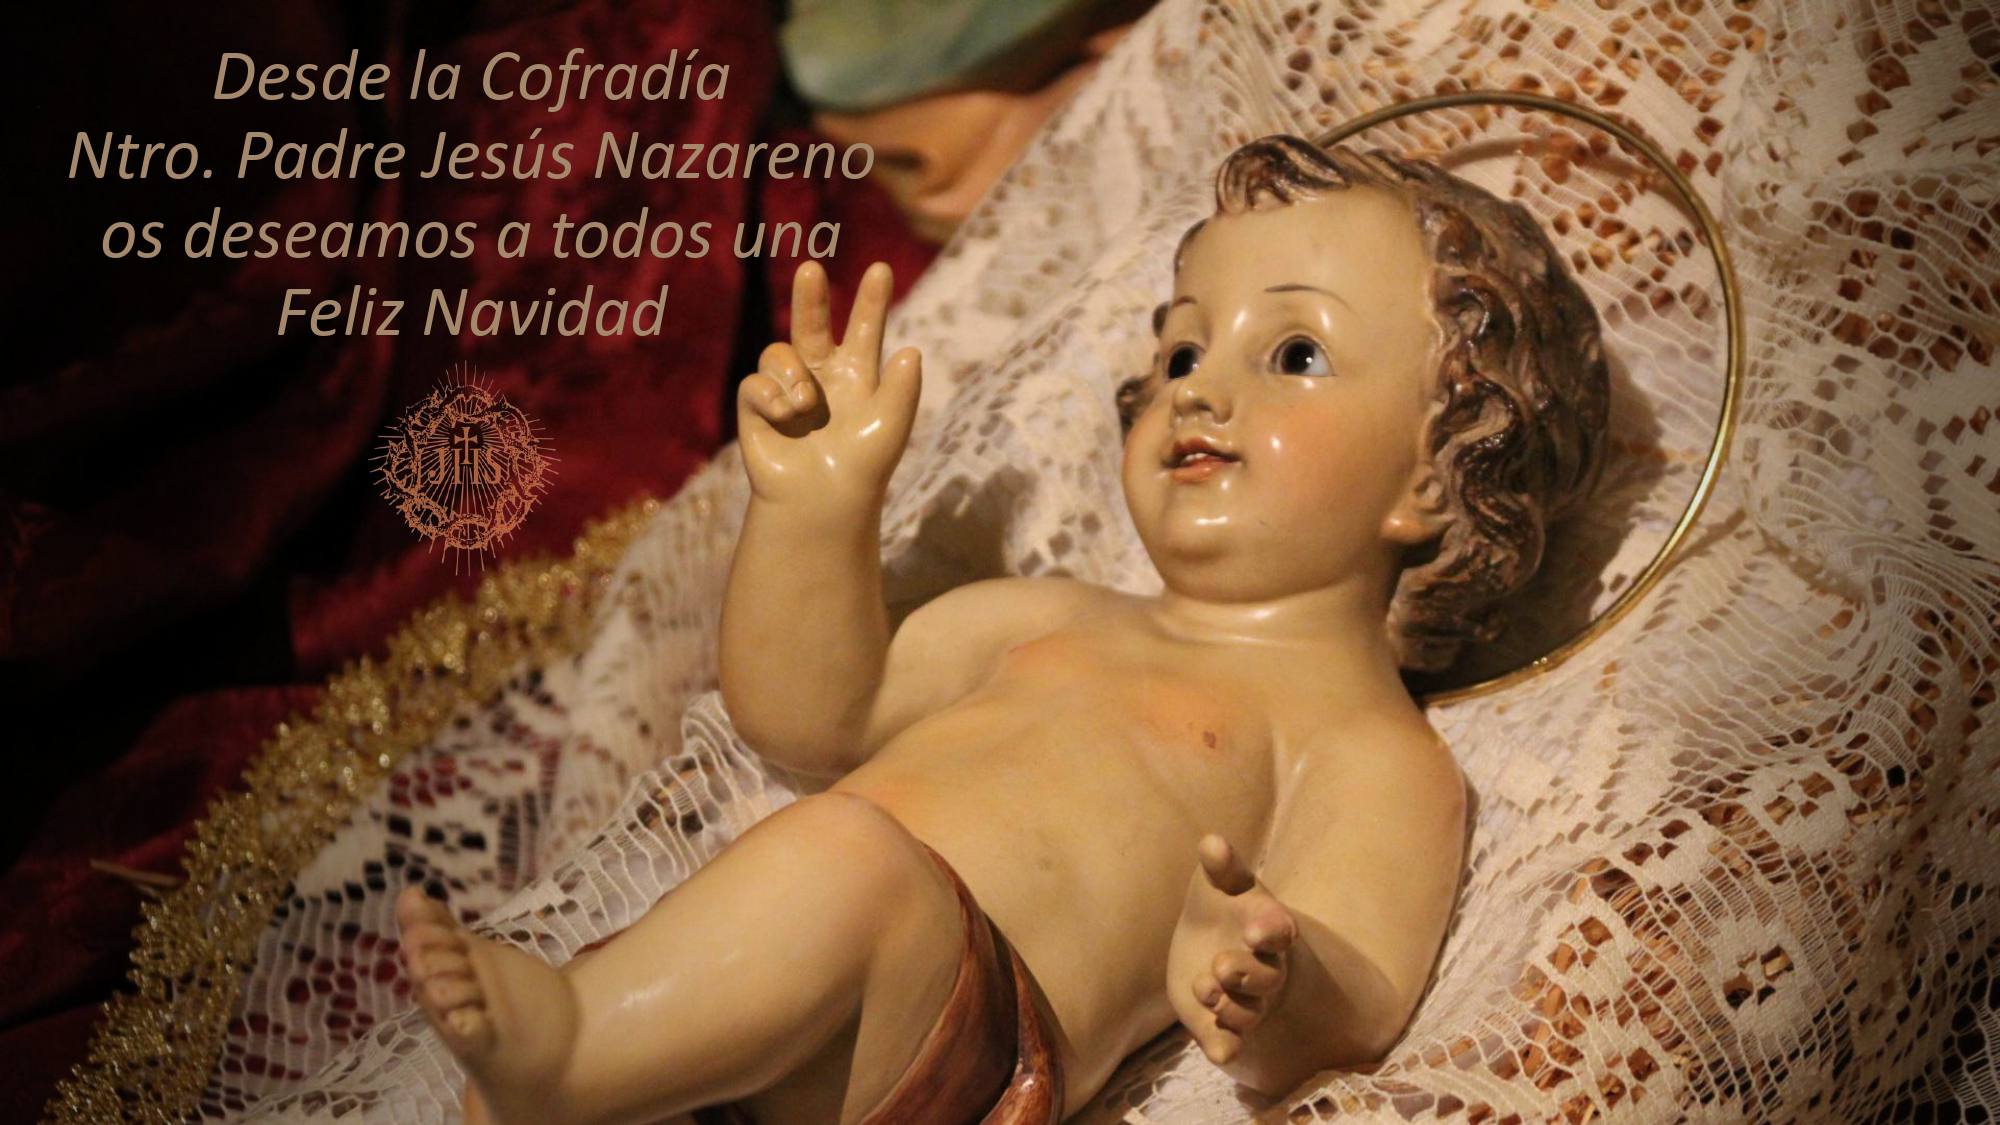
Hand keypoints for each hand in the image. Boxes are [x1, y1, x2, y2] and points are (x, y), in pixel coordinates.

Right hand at [736, 260, 921, 504]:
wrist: (823, 501)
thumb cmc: (863, 466)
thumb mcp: (891, 425)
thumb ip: (902, 388)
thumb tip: (910, 349)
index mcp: (857, 376)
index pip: (864, 331)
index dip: (871, 302)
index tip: (881, 269)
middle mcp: (820, 376)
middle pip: (812, 324)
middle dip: (810, 297)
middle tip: (811, 268)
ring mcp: (787, 390)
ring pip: (779, 352)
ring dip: (792, 372)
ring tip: (805, 404)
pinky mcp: (758, 408)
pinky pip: (755, 382)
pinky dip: (770, 395)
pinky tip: (786, 415)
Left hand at [1169, 834, 1298, 1066]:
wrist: (1211, 945)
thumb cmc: (1221, 907)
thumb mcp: (1218, 884)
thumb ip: (1220, 867)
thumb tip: (1212, 842)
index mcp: (1267, 928)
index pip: (1277, 931)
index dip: (1268, 931)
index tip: (1254, 929)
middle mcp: (1264, 968)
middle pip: (1265, 977)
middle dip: (1244, 973)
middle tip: (1220, 965)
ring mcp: (1247, 1000)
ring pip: (1248, 1011)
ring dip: (1229, 1006)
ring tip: (1203, 986)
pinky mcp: (1223, 1025)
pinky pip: (1229, 1041)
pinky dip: (1225, 1048)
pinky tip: (1218, 1053)